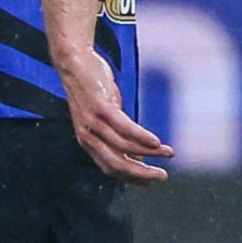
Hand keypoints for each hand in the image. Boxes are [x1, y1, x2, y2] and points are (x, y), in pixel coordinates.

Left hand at [59, 47, 170, 182]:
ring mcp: (94, 122)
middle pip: (116, 165)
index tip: (150, 180)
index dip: (132, 177)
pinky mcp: (100, 107)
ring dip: (149, 154)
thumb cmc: (91, 88)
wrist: (72, 62)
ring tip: (168, 153)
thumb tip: (136, 150)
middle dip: (141, 174)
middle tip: (162, 176)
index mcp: (88, 140)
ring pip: (123, 147)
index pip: (110, 168)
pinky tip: (157, 142)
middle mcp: (88, 136)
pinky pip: (123, 127)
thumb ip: (115, 132)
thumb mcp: (103, 113)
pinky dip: (141, 137)